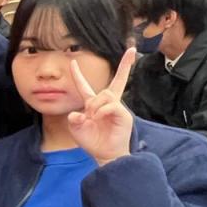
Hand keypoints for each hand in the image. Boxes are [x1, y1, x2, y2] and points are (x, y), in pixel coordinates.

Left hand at [67, 47, 135, 165]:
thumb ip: (73, 119)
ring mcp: (117, 108)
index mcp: (93, 104)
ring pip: (106, 94)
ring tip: (92, 117)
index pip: (84, 86)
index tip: (73, 62)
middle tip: (132, 51)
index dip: (77, 74)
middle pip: (118, 81)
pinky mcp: (123, 115)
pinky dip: (102, 111)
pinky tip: (97, 118)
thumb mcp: (76, 129)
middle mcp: (107, 103)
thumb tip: (77, 114)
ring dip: (95, 104)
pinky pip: (112, 105)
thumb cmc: (92, 141)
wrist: (104, 154)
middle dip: (125, 66)